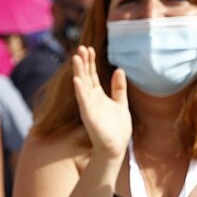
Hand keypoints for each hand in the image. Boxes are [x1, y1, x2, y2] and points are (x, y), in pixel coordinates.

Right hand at [72, 46, 130, 162]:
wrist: (115, 148)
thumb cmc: (116, 128)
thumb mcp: (121, 103)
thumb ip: (118, 88)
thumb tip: (119, 69)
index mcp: (98, 96)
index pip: (91, 75)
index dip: (90, 62)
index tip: (88, 48)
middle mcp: (90, 99)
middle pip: (85, 77)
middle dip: (83, 63)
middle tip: (81, 48)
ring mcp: (89, 107)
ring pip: (82, 86)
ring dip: (79, 72)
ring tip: (76, 58)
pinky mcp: (89, 116)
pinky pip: (83, 101)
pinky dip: (80, 91)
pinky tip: (77, 80)